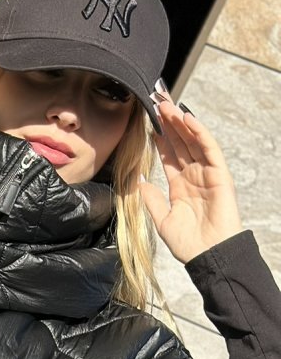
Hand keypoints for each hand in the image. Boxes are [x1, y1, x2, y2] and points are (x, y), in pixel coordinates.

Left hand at [139, 99, 244, 262]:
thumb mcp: (162, 219)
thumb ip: (151, 199)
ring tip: (167, 104)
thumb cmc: (189, 244)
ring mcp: (207, 174)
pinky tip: (187, 119)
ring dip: (180, 122)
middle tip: (155, 101)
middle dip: (168, 122)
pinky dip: (199, 133)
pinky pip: (209, 149)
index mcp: (180, 185)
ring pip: (193, 141)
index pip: (168, 155)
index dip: (158, 137)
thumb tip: (138, 181)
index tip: (145, 120)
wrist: (208, 256)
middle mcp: (193, 175)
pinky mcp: (220, 175)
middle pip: (180, 143)